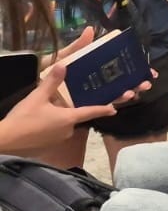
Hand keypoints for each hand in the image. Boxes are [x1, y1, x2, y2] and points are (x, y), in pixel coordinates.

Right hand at [0, 49, 148, 154]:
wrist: (4, 142)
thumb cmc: (23, 119)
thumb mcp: (37, 97)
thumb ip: (52, 82)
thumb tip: (63, 65)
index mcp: (69, 118)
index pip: (92, 112)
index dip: (104, 109)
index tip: (115, 108)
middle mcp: (68, 130)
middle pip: (75, 117)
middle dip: (71, 110)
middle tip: (62, 103)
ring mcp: (58, 140)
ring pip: (63, 125)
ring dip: (59, 118)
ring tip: (46, 110)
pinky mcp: (48, 145)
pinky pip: (54, 133)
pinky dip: (51, 126)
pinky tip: (40, 121)